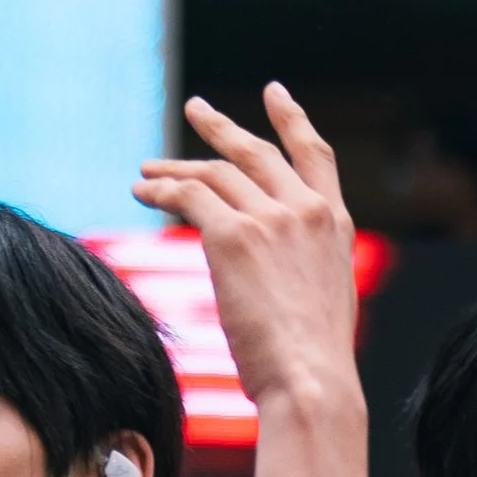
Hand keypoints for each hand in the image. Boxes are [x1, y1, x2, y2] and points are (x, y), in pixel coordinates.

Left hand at [133, 84, 361, 419]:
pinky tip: (142, 193)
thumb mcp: (322, 301)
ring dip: (175, 169)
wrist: (311, 382)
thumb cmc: (313, 366)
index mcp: (334, 225)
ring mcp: (271, 218)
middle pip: (256, 153)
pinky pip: (188, 197)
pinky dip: (162, 191)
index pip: (315, 156)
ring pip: (215, 173)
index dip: (292, 120)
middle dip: (221, 129)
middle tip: (195, 108)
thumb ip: (300, 270)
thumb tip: (268, 277)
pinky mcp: (233, 235)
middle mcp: (306, 211)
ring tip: (147, 171)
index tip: (275, 94)